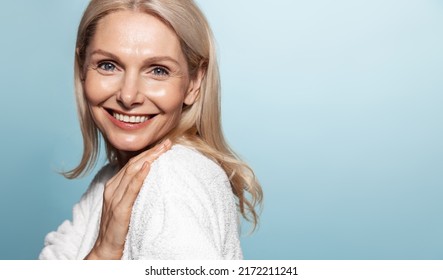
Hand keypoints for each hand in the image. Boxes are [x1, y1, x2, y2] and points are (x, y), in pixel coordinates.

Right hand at [85, 139, 171, 258]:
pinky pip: (131, 189)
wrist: (106, 249)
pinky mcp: (119, 210)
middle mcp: (112, 189)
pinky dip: (140, 176)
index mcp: (114, 186)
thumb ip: (134, 192)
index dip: (148, 153)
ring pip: (132, 172)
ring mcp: (114, 198)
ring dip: (149, 158)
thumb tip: (150, 180)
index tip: (163, 145)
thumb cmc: (119, 228)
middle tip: (167, 143)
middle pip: (133, 164)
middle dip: (151, 152)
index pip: (132, 164)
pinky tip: (148, 166)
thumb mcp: (126, 205)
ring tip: (163, 149)